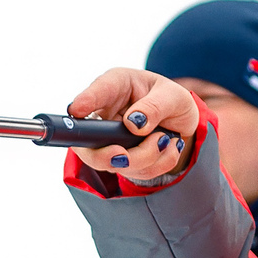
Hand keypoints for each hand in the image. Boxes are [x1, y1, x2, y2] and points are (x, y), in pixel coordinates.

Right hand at [66, 68, 196, 182]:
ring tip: (166, 140)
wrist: (181, 122)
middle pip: (88, 141)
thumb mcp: (174, 97)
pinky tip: (167, 148)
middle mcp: (106, 113)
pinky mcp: (121, 159)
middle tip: (123, 155)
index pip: (96, 92)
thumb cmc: (172, 100)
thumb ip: (156, 106)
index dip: (84, 102)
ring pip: (113, 162)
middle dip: (105, 154)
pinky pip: (134, 171)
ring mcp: (110, 139)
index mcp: (116, 86)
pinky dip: (157, 165)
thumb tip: (134, 124)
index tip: (77, 111)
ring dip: (146, 157)